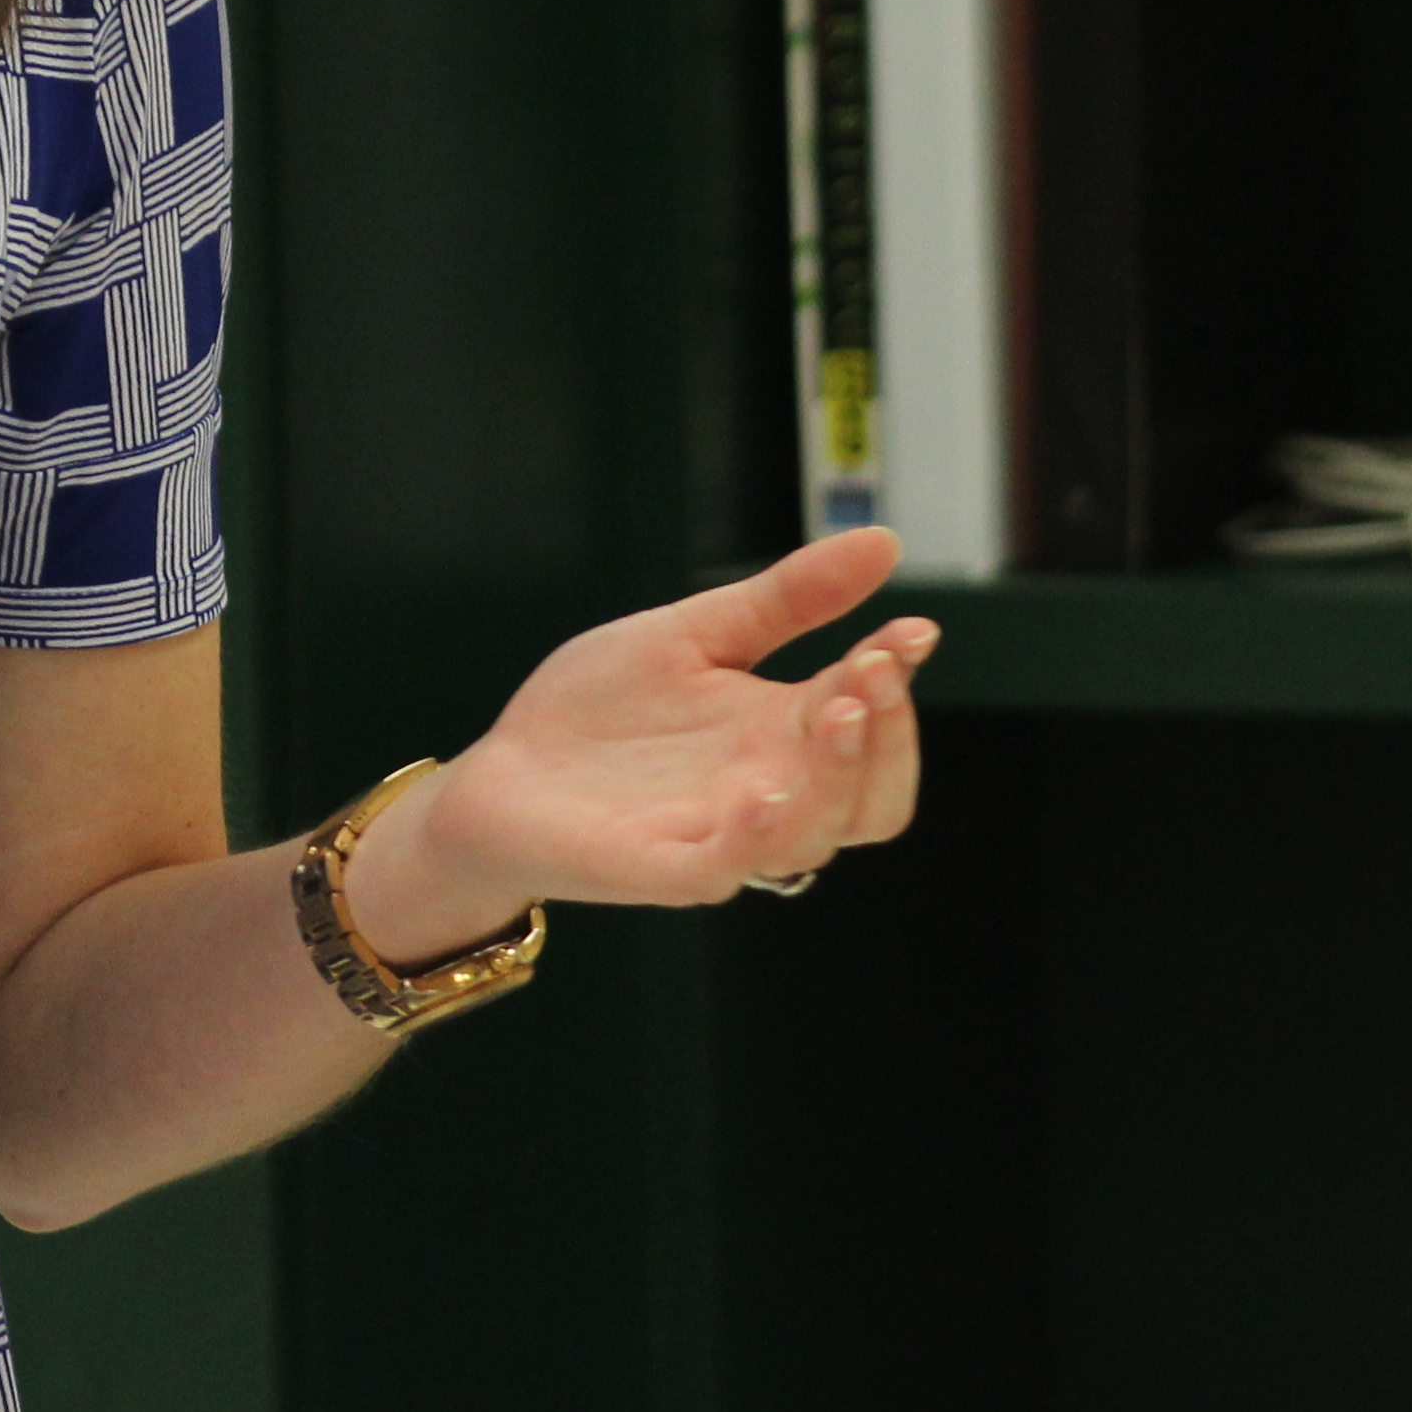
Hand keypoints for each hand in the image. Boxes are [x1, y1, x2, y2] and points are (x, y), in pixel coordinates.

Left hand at [338, 530, 929, 962]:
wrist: (498, 776)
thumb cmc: (596, 712)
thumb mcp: (693, 633)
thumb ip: (783, 599)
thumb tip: (883, 542)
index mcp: (781, 738)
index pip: (872, 724)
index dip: (898, 680)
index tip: (913, 630)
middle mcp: (769, 795)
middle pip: (875, 796)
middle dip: (889, 734)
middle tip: (874, 668)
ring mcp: (721, 837)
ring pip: (821, 833)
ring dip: (842, 776)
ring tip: (837, 709)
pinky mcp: (664, 868)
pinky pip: (731, 867)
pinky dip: (758, 833)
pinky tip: (763, 790)